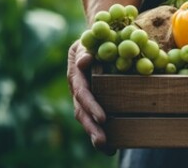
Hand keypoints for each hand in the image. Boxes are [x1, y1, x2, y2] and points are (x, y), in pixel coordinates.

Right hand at [67, 40, 114, 154]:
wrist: (95, 39)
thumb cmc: (94, 39)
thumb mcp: (88, 41)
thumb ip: (86, 50)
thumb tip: (86, 60)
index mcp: (76, 74)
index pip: (82, 92)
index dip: (91, 105)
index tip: (103, 118)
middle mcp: (77, 88)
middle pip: (81, 111)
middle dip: (91, 128)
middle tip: (103, 142)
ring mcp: (82, 97)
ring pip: (85, 118)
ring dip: (94, 134)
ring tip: (106, 149)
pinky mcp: (91, 102)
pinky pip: (93, 119)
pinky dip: (100, 133)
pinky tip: (111, 149)